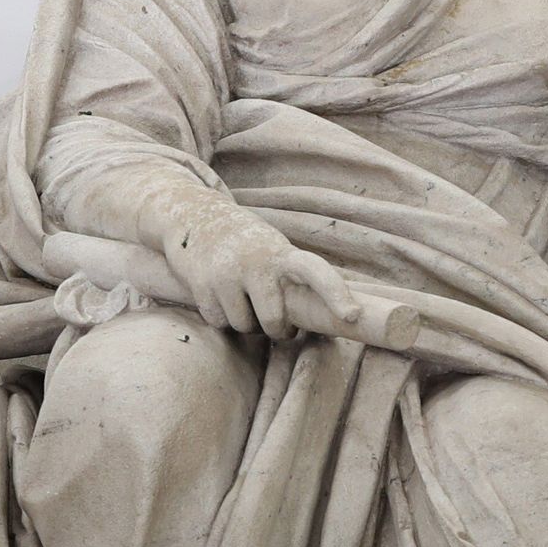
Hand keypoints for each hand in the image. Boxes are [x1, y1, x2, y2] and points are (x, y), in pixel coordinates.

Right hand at [159, 203, 364, 341]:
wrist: (195, 217)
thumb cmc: (248, 244)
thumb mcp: (273, 250)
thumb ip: (290, 279)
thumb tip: (318, 319)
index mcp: (282, 253)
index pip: (315, 270)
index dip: (335, 292)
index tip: (352, 316)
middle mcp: (256, 261)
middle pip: (273, 320)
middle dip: (276, 329)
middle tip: (277, 323)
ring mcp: (227, 272)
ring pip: (244, 326)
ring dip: (246, 322)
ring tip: (242, 298)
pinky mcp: (202, 284)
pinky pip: (219, 322)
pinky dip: (222, 317)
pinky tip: (219, 295)